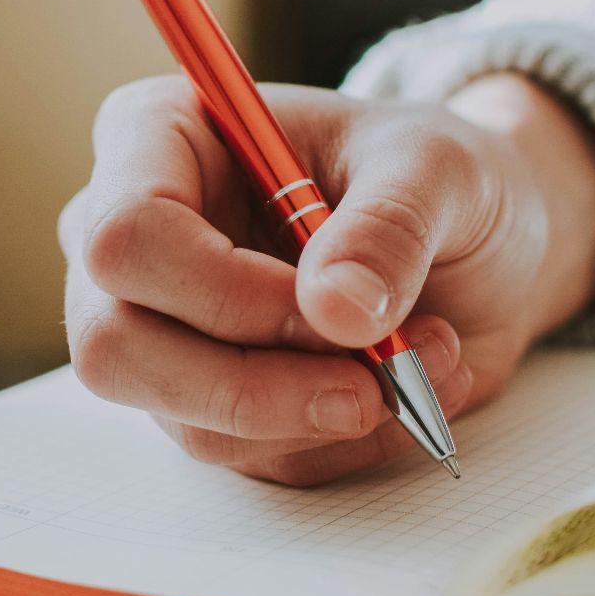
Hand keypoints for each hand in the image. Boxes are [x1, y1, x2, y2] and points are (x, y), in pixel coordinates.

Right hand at [59, 71, 594, 484]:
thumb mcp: (440, 168)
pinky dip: (342, 438)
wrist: (477, 240)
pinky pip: (251, 456)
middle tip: (372, 381)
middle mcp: (133, 241)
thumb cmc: (435, 176)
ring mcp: (158, 330)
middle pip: (117, 347)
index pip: (126, 236)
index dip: (222, 291)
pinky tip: (405, 384)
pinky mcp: (205, 402)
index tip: (333, 310)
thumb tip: (337, 311)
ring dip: (321, 413)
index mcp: (158, 138)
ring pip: (188, 419)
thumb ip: (390, 226)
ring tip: (425, 356)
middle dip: (256, 385)